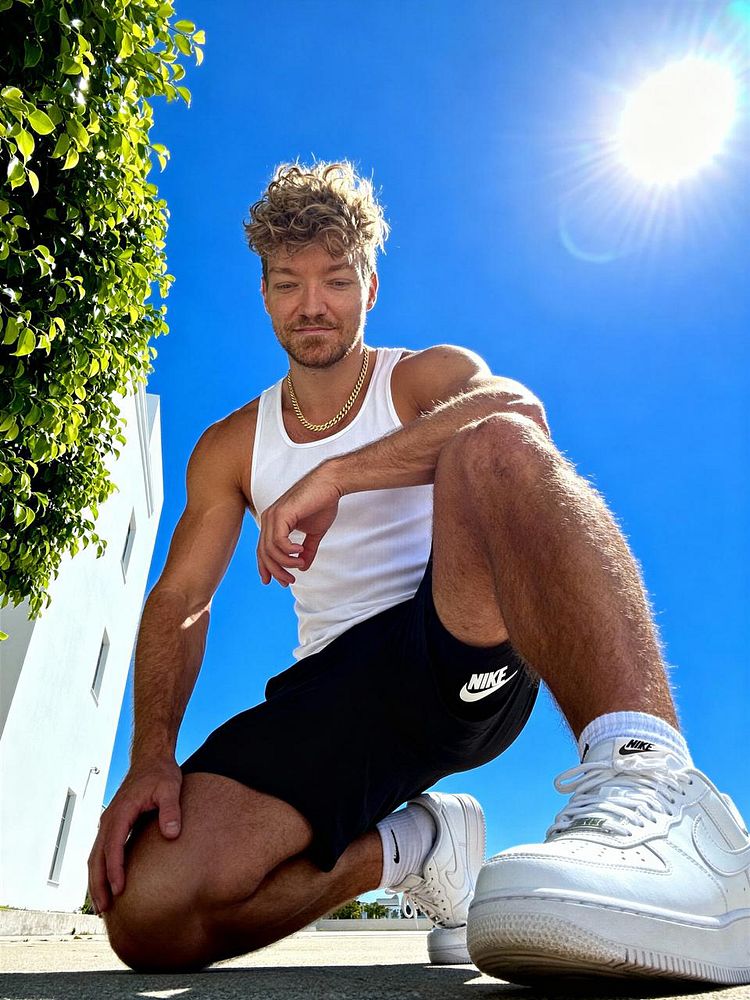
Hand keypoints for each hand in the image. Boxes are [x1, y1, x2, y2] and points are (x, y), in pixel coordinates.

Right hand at [87, 757, 181, 913]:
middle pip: (96, 856)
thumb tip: (171, 834)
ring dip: (96, 880)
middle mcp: (109, 818)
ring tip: (104, 905)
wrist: (151, 759)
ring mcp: (108, 821)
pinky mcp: (112, 824)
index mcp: (121, 811)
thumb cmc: (161, 773)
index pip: (113, 846)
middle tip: (105, 909)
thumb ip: (171, 810)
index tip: (119, 889)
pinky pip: (101, 851)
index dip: (114, 869)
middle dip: (98, 884)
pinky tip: (109, 884)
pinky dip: (101, 869)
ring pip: (95, 856)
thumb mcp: (170, 788)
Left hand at [257, 465, 342, 585]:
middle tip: (289, 580)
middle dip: (276, 570)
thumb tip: (304, 566)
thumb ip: (307, 549)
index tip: (278, 582)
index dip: (268, 568)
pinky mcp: (281, 514)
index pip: (263, 549)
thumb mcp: (315, 532)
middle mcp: (269, 519)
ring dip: (286, 562)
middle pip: (264, 553)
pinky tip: (299, 552)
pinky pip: (278, 542)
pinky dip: (288, 551)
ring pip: (270, 550)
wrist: (330, 484)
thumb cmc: (323, 503)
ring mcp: (273, 516)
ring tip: (300, 564)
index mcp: (273, 522)